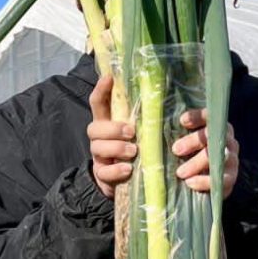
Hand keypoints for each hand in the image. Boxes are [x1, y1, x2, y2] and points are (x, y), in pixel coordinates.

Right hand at [88, 74, 136, 199]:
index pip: (98, 103)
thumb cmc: (135, 150)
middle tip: (131, 132)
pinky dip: (116, 170)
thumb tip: (163, 100)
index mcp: (107, 123)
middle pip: (94, 128)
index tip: (109, 77)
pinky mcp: (102, 174)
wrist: (125, 181)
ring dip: (116, 148)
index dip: (100, 90)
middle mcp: (99, 138)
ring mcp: (99, 156)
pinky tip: (128, 169)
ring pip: (97, 148)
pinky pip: (104, 171)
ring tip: (133, 151)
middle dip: (112, 128)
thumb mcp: (138, 133)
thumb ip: (142, 120)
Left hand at [173, 109, 239, 197]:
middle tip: (176, 149)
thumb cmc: (184, 158)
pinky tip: (190, 183)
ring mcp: (231, 161)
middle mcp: (227, 142)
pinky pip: (223, 180)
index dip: (198, 116)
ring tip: (180, 172)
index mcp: (215, 128)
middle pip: (215, 136)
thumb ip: (165, 135)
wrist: (199, 185)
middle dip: (194, 141)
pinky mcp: (230, 180)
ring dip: (198, 164)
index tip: (182, 121)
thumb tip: (146, 129)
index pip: (210, 116)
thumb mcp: (175, 144)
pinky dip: (206, 181)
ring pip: (220, 158)